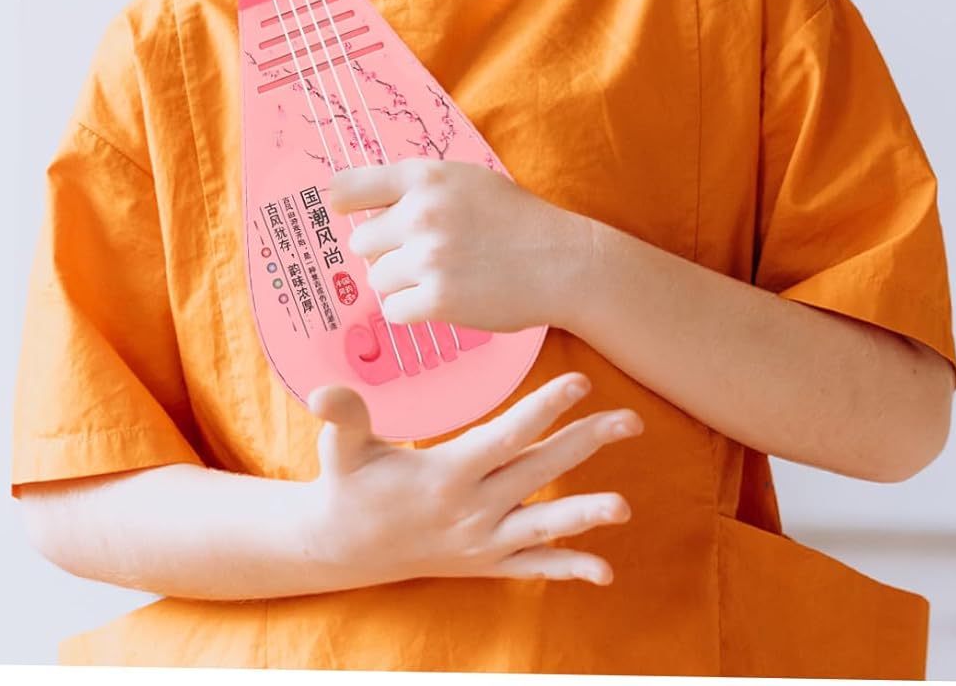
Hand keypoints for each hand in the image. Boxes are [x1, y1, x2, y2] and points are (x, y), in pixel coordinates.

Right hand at [305, 373, 641, 588]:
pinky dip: (567, 568)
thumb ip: (343, 418)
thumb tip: (325, 392)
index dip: (544, 410)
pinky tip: (604, 572)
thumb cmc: (347, 486)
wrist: (343, 548)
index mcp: (445, 476)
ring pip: (543, 525)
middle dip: (586, 444)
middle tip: (630, 420)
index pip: (505, 437)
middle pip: (538, 472)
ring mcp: (482, 542)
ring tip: (625, 507)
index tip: (580, 383)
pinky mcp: (486, 563)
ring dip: (585, 515)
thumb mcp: (341, 450)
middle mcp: (471, 511)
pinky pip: (532, 567)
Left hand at [328, 158, 587, 332]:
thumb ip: (419, 187)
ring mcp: (428, 257)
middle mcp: (421, 213)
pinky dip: (412, 310)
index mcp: (426, 177)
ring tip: (440, 276)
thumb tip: (361, 202)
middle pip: (363, 242)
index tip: (342, 213)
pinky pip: (394, 310)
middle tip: (422, 255)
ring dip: (401, 283)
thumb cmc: (516, 220)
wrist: (563, 261)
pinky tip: (441, 299)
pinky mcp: (438, 299)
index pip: (350, 187)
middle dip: (386, 252)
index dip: (341, 204)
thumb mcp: (467, 181)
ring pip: (378, 279)